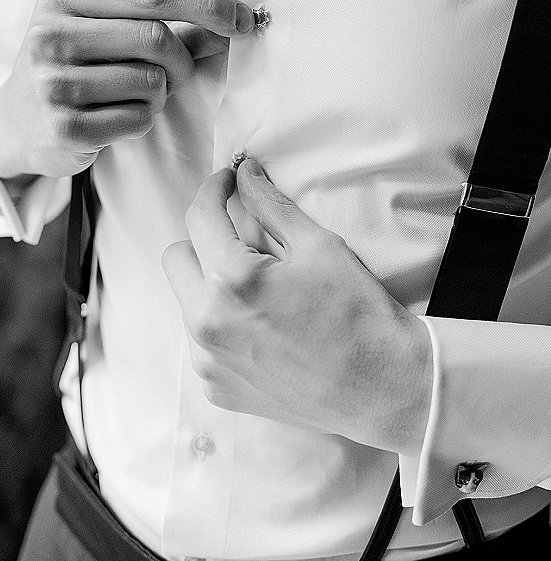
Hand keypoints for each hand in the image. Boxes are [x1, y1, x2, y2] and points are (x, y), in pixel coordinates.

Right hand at [0, 0, 252, 179]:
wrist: (16, 123)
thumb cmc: (74, 69)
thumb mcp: (106, 35)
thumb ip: (166, 28)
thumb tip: (232, 26)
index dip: (207, 5)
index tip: (246, 20)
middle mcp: (50, 35)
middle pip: (156, 38)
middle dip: (182, 61)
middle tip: (176, 77)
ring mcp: (52, 83)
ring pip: (152, 83)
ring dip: (159, 96)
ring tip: (129, 98)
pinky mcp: (63, 127)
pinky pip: (138, 120)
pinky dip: (142, 122)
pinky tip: (115, 120)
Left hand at [163, 159, 432, 455]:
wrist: (382, 386)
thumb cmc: (357, 312)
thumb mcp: (318, 245)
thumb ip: (270, 203)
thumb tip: (245, 173)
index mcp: (231, 280)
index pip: (199, 216)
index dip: (214, 188)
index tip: (229, 181)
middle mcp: (208, 323)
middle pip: (177, 257)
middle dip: (204, 237)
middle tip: (242, 235)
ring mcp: (208, 361)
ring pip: (186, 300)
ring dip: (210, 282)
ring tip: (257, 286)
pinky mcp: (217, 386)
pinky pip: (201, 340)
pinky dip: (221, 322)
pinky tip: (261, 324)